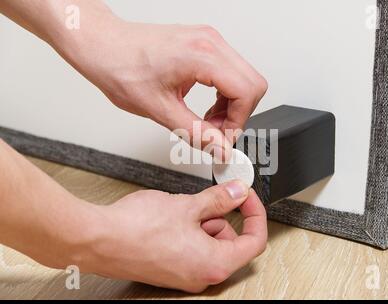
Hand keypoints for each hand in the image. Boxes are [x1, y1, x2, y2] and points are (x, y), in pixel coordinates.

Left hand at [59, 17, 267, 157]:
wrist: (103, 46)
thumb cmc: (120, 68)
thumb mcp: (159, 109)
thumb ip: (196, 132)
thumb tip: (220, 149)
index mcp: (201, 56)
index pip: (246, 92)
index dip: (238, 122)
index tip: (223, 140)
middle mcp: (210, 43)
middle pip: (254, 84)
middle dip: (240, 115)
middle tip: (217, 132)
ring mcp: (209, 40)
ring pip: (245, 78)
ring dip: (233, 105)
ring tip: (208, 121)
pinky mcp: (205, 43)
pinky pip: (231, 71)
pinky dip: (225, 93)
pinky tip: (207, 106)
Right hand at [81, 180, 266, 292]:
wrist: (97, 240)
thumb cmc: (135, 229)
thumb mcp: (187, 206)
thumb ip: (219, 199)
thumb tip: (238, 193)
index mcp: (214, 264)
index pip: (254, 241)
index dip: (255, 214)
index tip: (247, 197)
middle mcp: (201, 276)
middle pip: (231, 242)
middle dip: (223, 217)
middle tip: (208, 199)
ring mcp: (185, 275)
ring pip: (210, 243)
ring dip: (203, 222)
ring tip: (181, 209)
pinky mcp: (171, 270)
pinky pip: (192, 249)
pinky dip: (190, 230)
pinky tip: (172, 218)